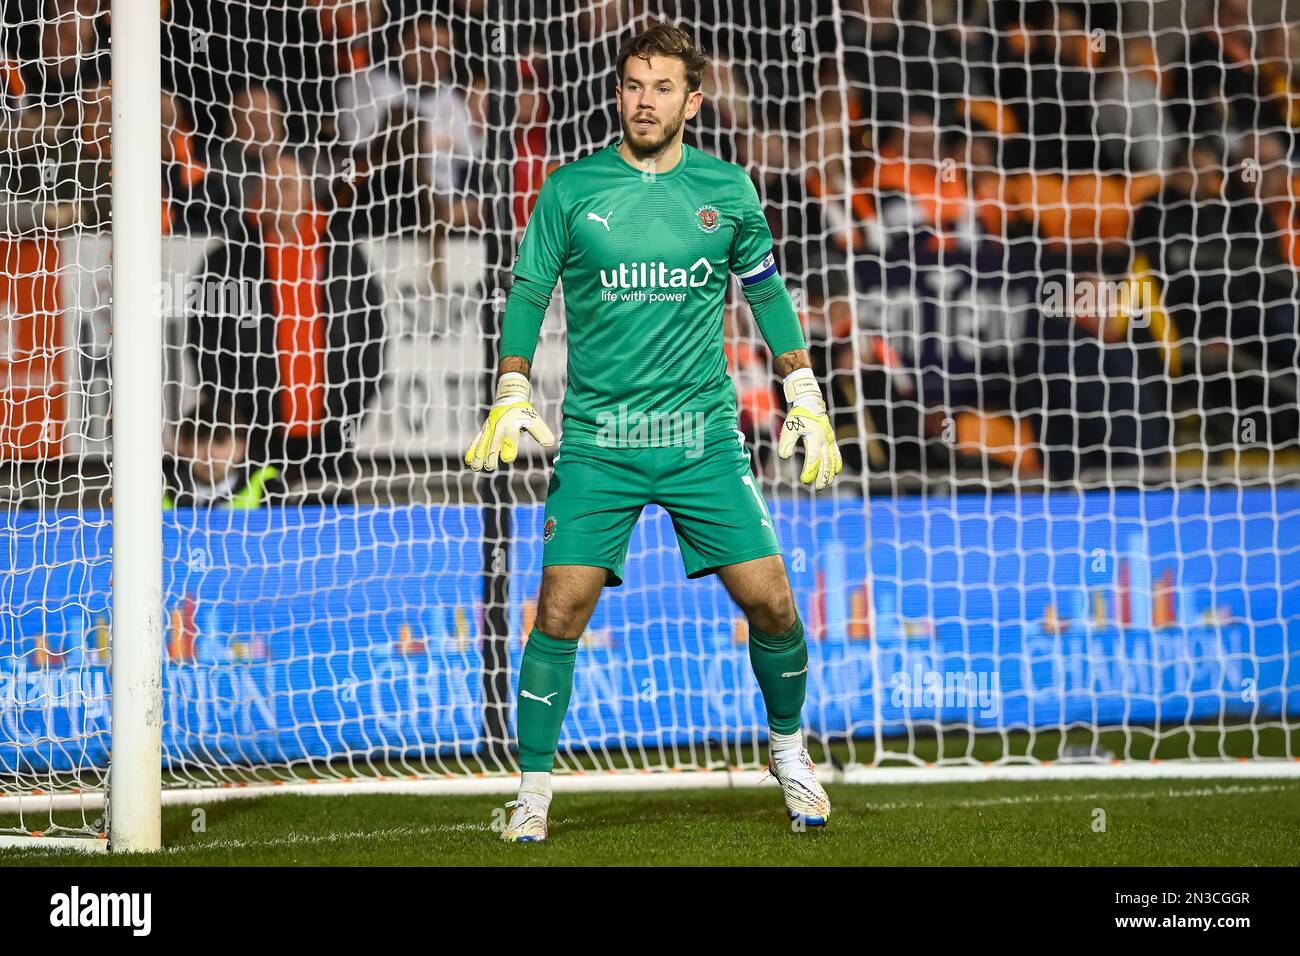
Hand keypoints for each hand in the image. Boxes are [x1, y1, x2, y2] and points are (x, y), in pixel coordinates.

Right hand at [465, 373, 554, 471]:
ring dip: (480, 455)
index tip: (508, 459)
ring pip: (483, 442)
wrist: (510, 397)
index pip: (510, 437)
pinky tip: (469, 461)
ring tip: (477, 468)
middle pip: (494, 442)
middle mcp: (499, 426)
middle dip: (491, 454)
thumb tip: (550, 443)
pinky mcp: (485, 430)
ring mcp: (490, 428)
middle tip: (490, 466)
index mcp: (512, 424)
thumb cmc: (525, 412)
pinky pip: (477, 440)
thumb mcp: (535, 420)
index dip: (509, 447)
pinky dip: (473, 450)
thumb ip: (541, 432)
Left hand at [777, 368, 840, 490]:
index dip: (810, 471)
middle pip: (825, 463)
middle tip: (817, 488)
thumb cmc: (797, 416)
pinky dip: (836, 465)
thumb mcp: (788, 428)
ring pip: (833, 460)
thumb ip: (786, 443)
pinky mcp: (832, 440)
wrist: (810, 403)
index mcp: (814, 438)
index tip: (805, 481)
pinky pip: (836, 455)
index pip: (813, 459)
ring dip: (829, 474)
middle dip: (822, 477)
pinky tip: (834, 473)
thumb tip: (785, 457)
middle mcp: (825, 440)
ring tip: (825, 485)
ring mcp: (830, 440)